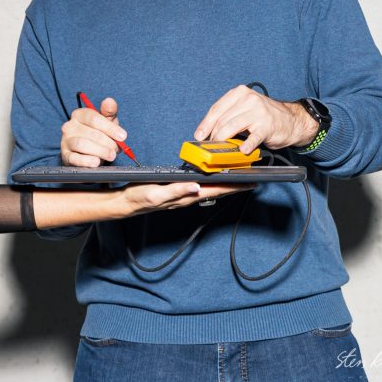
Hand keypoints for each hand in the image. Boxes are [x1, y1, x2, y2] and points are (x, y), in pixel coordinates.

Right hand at [61, 97, 125, 166]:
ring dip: (100, 151)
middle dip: (107, 142)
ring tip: (111, 155)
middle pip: (90, 132)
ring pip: (82, 144)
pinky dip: (87, 161)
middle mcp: (70, 126)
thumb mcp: (106, 121)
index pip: (94, 118)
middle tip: (117, 149)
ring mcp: (65, 141)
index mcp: (79, 114)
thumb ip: (109, 112)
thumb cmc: (98, 133)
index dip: (110, 128)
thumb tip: (110, 101)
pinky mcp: (65, 155)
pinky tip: (96, 162)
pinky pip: (74, 158)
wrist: (86, 152)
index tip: (122, 136)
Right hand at [117, 181, 253, 217]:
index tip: (251, 183)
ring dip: (227, 185)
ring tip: (241, 179)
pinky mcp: (180, 191)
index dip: (234, 187)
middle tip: (254, 181)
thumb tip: (197, 187)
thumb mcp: (157, 193)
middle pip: (219, 191)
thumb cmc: (140, 197)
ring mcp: (186, 195)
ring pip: (212, 189)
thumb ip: (177, 190)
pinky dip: (214, 183)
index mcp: (187, 196)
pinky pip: (203, 187)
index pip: (216, 191)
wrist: (127, 201)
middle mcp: (189, 196)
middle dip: (236, 186)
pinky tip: (216, 179)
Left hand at [194, 85, 317, 153]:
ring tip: (220, 150)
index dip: (205, 124)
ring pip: (232, 127)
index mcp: (239, 93)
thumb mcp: (244, 108)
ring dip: (223, 141)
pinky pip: (253, 137)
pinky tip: (242, 151)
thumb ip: (228, 115)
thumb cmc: (263, 116)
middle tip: (210, 146)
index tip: (199, 136)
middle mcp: (248, 99)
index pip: (217, 109)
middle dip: (213, 135)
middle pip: (222, 119)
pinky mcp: (267, 125)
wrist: (291, 120)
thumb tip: (208, 131)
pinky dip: (246, 145)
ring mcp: (258, 112)